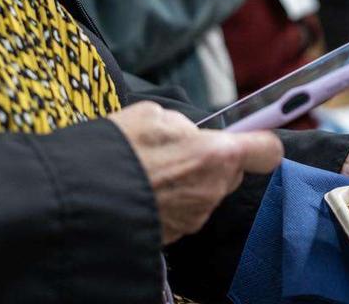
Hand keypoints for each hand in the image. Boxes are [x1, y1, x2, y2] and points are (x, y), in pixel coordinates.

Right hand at [109, 101, 283, 244]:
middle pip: (232, 172)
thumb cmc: (118, 150)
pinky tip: (146, 187)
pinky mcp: (176, 234)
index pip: (267, 151)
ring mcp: (195, 216)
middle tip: (181, 148)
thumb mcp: (153, 114)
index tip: (254, 134)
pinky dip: (171, 199)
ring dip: (188, 180)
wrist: (81, 197)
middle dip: (213, 159)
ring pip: (205, 191)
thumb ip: (184, 125)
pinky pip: (184, 210)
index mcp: (216, 155)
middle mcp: (213, 190)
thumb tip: (189, 134)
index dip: (261, 140)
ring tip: (153, 168)